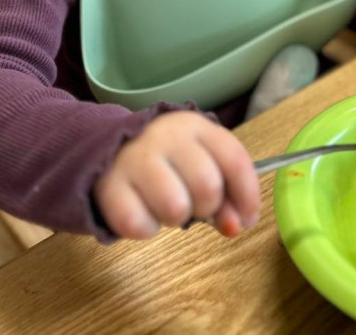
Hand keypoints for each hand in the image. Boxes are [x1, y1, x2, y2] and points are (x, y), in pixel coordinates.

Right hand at [93, 112, 259, 239]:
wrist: (108, 148)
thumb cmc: (167, 160)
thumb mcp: (200, 163)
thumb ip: (226, 194)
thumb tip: (237, 226)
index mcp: (195, 126)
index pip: (234, 159)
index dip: (247, 195)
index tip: (247, 219)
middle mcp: (166, 136)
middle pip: (207, 186)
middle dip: (208, 208)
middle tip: (195, 205)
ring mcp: (135, 158)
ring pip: (175, 207)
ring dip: (176, 218)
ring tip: (167, 206)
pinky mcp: (108, 185)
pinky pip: (139, 224)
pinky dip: (146, 228)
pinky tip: (143, 212)